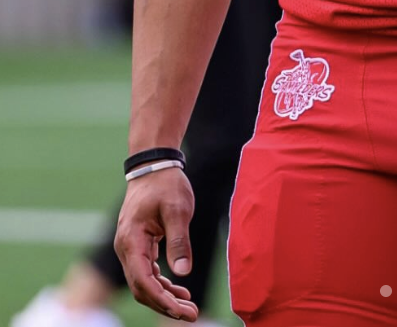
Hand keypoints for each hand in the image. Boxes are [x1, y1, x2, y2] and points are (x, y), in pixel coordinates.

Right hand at [115, 168, 197, 319]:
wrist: (154, 164)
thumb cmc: (166, 183)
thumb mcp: (177, 209)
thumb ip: (178, 240)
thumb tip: (183, 273)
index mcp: (131, 240)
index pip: (142, 281)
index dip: (162, 300)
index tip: (183, 311)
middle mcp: (125, 247)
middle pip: (141, 287)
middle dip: (164, 304)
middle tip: (190, 315)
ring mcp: (129, 247)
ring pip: (143, 282)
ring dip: (164, 296)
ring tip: (188, 306)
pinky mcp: (138, 245)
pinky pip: (146, 271)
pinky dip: (161, 283)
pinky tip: (178, 289)